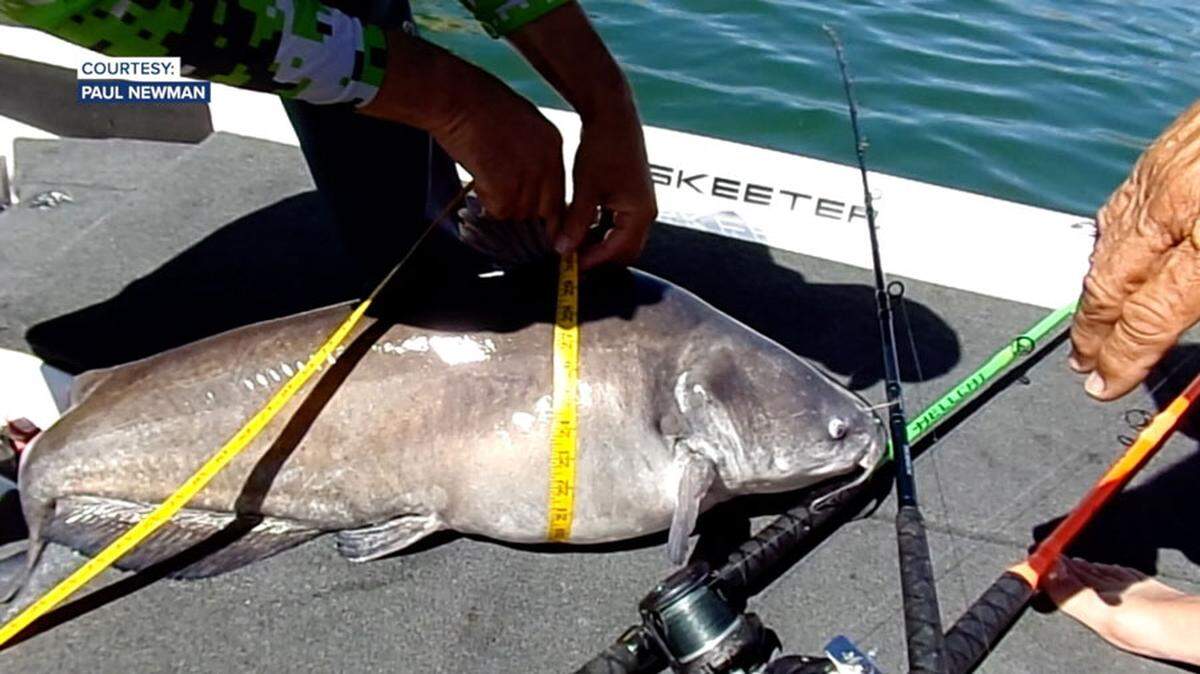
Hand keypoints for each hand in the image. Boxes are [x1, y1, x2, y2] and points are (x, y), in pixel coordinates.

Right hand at [361, 30, 565, 229]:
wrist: (456, 97)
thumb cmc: (478, 102)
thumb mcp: (520, 122)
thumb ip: (531, 153)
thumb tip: (525, 180)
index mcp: (553, 144)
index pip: (559, 192)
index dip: (542, 207)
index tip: (529, 214)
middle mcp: (548, 162)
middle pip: (543, 209)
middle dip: (523, 212)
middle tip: (501, 200)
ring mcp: (529, 175)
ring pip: (519, 213)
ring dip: (501, 205)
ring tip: (484, 179)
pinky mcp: (506, 187)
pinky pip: (498, 211)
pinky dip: (485, 202)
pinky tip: (477, 180)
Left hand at [505, 2, 656, 269]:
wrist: (613, 115)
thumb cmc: (602, 147)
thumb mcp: (586, 189)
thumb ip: (576, 223)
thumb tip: (563, 250)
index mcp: (639, 213)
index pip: (616, 252)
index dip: (591, 261)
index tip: (567, 266)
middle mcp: (646, 213)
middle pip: (624, 252)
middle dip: (598, 258)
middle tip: (569, 259)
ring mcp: (641, 205)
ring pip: (620, 240)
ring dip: (598, 244)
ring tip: (570, 242)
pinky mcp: (633, 197)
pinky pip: (618, 225)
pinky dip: (601, 230)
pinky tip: (578, 226)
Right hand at [1069, 100, 1199, 399]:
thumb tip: (1179, 325)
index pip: (1147, 319)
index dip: (1122, 359)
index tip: (1104, 384)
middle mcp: (1175, 210)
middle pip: (1110, 285)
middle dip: (1092, 331)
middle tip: (1084, 362)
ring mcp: (1161, 179)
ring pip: (1105, 247)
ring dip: (1093, 292)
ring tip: (1089, 323)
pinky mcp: (1160, 154)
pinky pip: (1118, 209)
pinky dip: (1108, 244)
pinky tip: (1107, 259)